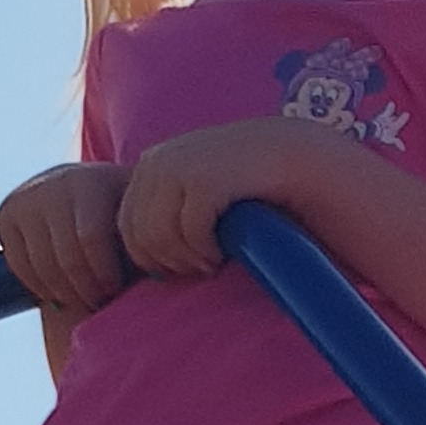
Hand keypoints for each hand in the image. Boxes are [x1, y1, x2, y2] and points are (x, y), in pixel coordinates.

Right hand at [0, 163, 131, 311]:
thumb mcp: (136, 217)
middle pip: (66, 257)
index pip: (91, 238)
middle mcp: (54, 184)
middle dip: (87, 289)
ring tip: (85, 299)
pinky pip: (20, 267)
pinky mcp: (6, 215)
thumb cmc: (123, 213)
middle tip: (100, 302)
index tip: (116, 290)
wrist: (84, 189)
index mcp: (90, 182)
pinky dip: (41, 287)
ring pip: (42, 267)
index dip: (105, 273)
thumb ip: (142, 240)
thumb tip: (154, 278)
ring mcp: (26, 199)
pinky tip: (62, 290)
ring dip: (66, 293)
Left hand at [117, 118, 342, 278]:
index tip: (188, 265)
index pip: (126, 227)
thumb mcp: (198, 191)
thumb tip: (138, 261)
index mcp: (151, 165)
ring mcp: (178, 166)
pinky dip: (207, 252)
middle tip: (204, 267)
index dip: (153, 258)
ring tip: (214, 261)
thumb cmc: (250, 184)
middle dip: (170, 262)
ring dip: (188, 260)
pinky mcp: (205, 179)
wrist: (300, 156)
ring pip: (159, 238)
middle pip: (139, 237)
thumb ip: (167, 211)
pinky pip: (189, 234)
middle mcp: (157, 161)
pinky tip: (225, 252)